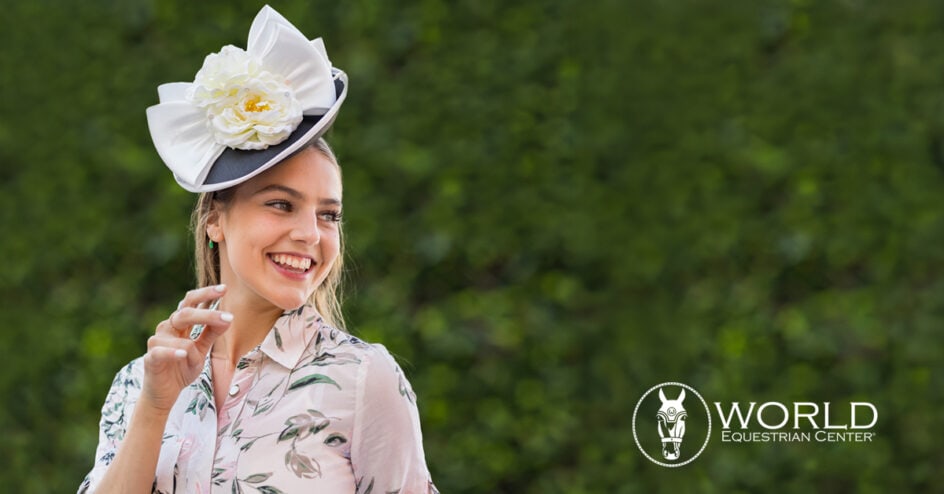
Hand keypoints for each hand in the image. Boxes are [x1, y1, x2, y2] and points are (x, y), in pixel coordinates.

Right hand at [141, 285, 232, 412]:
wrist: (164, 392)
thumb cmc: (182, 366)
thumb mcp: (202, 349)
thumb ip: (211, 333)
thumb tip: (228, 317)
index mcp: (179, 323)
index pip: (190, 302)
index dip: (205, 293)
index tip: (224, 288)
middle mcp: (167, 328)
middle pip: (185, 314)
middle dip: (207, 314)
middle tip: (228, 317)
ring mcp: (157, 342)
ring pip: (180, 339)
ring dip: (194, 352)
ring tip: (197, 361)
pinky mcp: (150, 357)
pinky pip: (162, 352)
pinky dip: (174, 352)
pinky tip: (182, 354)